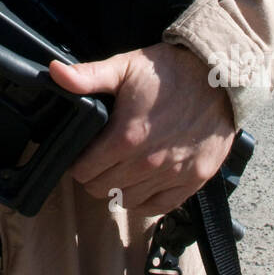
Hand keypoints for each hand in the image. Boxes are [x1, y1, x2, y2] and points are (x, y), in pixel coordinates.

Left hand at [48, 42, 235, 215]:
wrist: (219, 77)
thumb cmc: (170, 71)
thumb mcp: (124, 67)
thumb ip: (87, 76)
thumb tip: (54, 73)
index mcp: (126, 138)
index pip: (83, 171)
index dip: (77, 163)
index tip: (82, 154)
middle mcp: (148, 162)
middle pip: (101, 189)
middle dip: (93, 176)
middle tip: (98, 161)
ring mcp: (173, 174)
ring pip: (127, 201)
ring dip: (117, 189)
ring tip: (119, 170)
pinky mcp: (194, 180)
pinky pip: (159, 207)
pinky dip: (145, 201)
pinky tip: (141, 186)